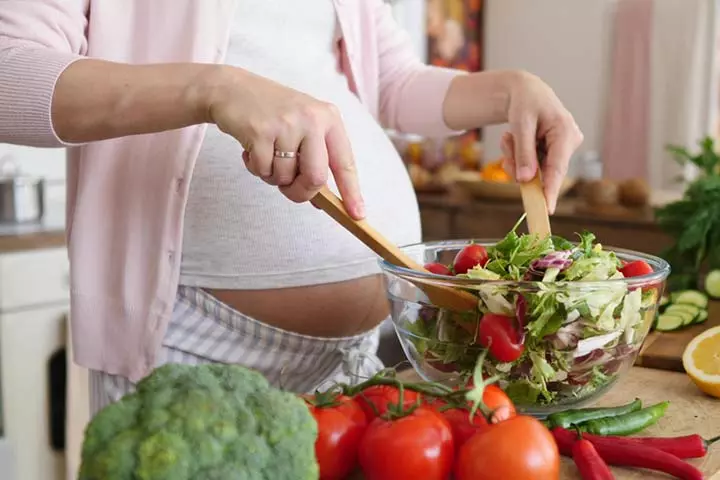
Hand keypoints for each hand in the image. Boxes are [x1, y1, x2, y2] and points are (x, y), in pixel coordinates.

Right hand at [205, 67, 364, 218]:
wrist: (231, 88)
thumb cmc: (271, 113)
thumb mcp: (303, 127)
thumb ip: (315, 159)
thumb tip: (321, 201)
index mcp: (329, 118)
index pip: (345, 163)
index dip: (351, 192)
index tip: (357, 215)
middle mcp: (312, 119)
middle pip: (316, 178)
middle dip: (300, 192)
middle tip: (288, 188)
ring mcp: (286, 124)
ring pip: (285, 177)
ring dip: (272, 176)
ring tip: (265, 153)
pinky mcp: (260, 131)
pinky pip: (262, 169)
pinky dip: (255, 167)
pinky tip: (251, 148)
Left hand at [500, 72, 583, 212]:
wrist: (525, 92)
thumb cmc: (525, 102)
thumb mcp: (520, 125)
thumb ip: (524, 153)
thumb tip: (525, 180)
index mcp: (566, 132)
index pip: (558, 168)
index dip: (551, 190)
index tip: (546, 209)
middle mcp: (569, 142)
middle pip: (544, 171)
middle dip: (521, 165)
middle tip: (508, 150)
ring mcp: (562, 149)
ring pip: (535, 170)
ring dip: (517, 158)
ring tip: (510, 138)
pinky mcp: (553, 152)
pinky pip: (533, 165)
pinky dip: (519, 156)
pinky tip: (515, 140)